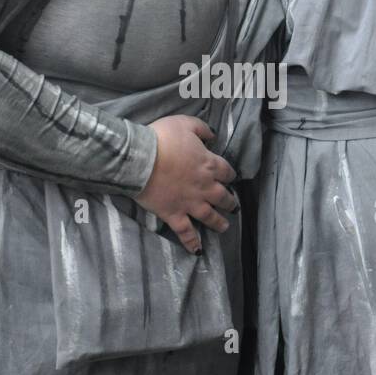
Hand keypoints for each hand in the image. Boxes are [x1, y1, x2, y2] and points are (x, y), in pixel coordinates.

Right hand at [135, 115, 237, 253]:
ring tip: (225, 227)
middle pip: (223, 197)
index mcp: (209, 164)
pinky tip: (198, 251)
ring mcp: (190, 203)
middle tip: (234, 207)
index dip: (229, 174)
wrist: (141, 158)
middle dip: (230, 202)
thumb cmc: (162, 138)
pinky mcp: (174, 214)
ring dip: (219, 223)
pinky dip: (192, 243)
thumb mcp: (184, 123)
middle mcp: (204, 186)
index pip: (226, 171)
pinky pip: (186, 232)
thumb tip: (213, 135)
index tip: (230, 177)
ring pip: (210, 216)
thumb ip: (202, 129)